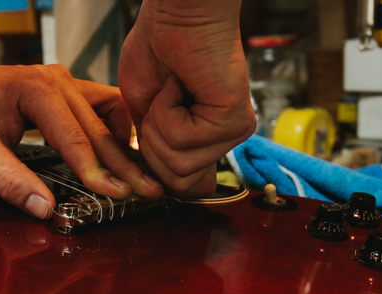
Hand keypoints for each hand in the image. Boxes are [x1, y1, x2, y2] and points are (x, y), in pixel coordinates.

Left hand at [0, 65, 164, 218]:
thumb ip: (9, 181)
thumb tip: (44, 210)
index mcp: (36, 89)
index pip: (76, 138)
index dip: (98, 171)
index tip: (119, 195)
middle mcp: (57, 79)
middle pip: (100, 126)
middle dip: (124, 162)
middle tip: (149, 188)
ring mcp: (65, 81)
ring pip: (111, 110)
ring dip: (125, 142)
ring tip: (139, 171)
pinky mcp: (67, 88)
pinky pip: (103, 105)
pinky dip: (116, 128)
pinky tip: (119, 150)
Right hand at [118, 0, 255, 196]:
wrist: (174, 14)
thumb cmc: (158, 52)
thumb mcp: (146, 116)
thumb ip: (156, 152)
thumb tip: (170, 189)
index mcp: (205, 141)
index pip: (189, 188)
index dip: (158, 171)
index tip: (151, 135)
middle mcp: (224, 141)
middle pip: (177, 182)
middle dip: (152, 145)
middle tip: (162, 104)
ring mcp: (232, 132)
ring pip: (177, 165)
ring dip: (158, 124)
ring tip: (172, 91)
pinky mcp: (235, 120)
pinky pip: (183, 139)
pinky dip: (167, 109)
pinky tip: (180, 84)